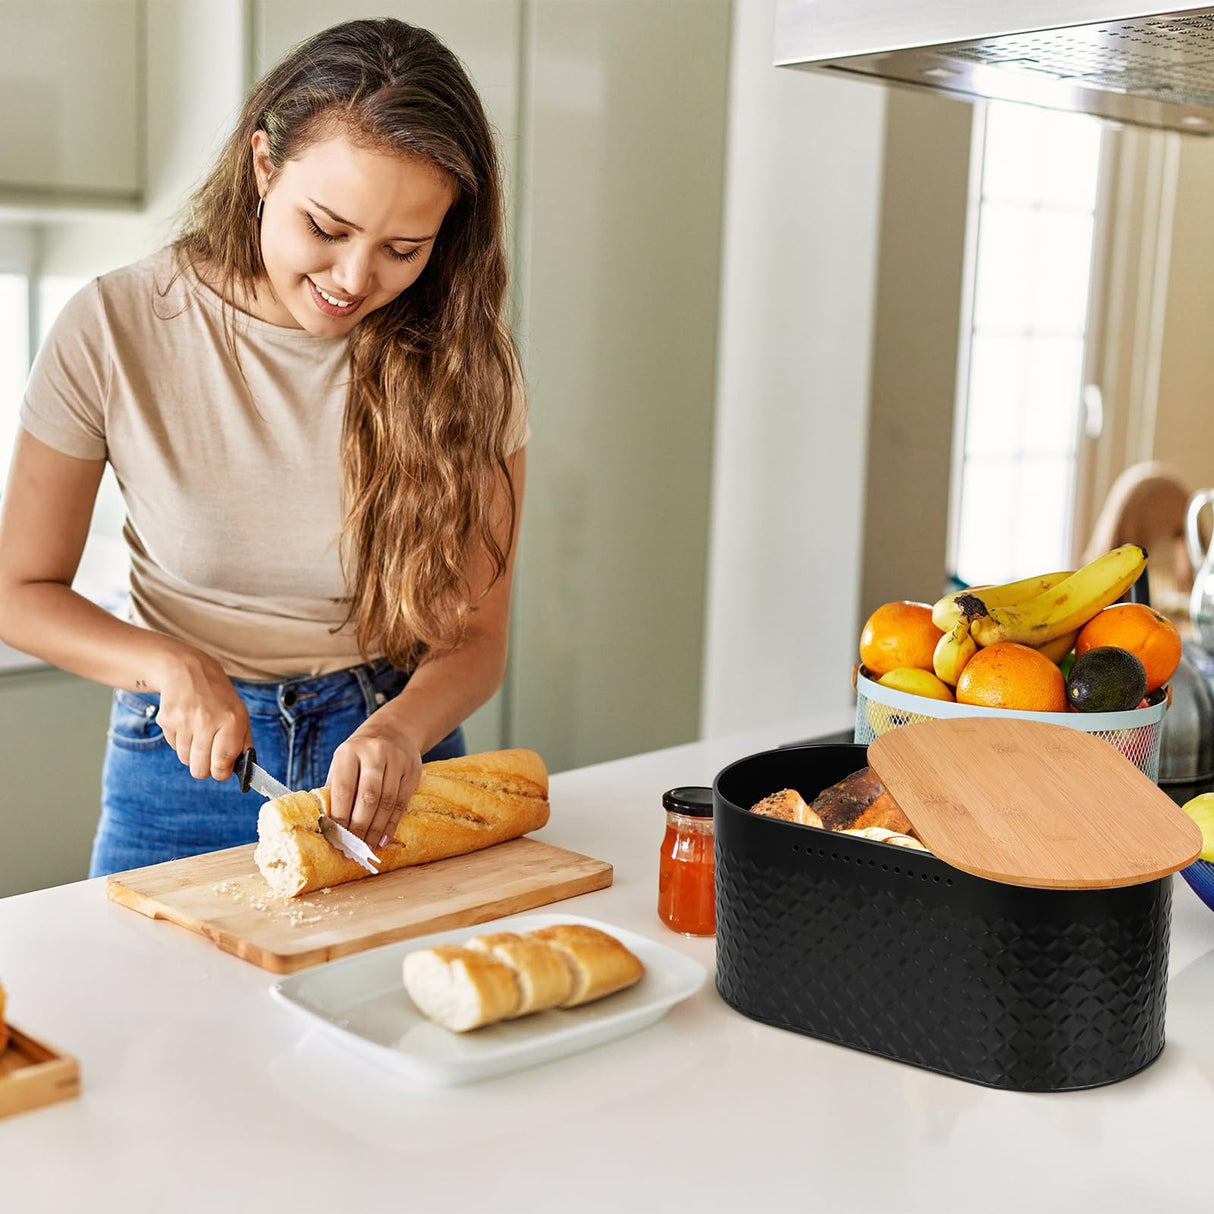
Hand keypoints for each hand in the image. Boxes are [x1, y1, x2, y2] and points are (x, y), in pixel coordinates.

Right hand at [153, 649, 250, 780]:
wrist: (188, 671)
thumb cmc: (218, 696)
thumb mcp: (240, 714)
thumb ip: (243, 744)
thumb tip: (246, 770)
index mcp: (231, 721)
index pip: (222, 764)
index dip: (221, 772)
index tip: (222, 769)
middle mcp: (207, 721)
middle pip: (200, 770)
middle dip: (205, 768)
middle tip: (209, 756)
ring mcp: (184, 721)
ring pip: (185, 760)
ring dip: (192, 753)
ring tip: (199, 734)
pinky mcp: (166, 720)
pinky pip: (173, 747)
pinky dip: (181, 741)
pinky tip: (187, 724)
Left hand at [326, 718, 422, 845]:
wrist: (393, 731)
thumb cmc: (360, 755)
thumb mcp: (343, 763)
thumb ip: (335, 789)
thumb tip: (325, 825)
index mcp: (350, 752)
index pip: (344, 789)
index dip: (340, 817)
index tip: (335, 839)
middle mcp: (375, 754)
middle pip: (368, 797)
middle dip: (359, 827)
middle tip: (352, 849)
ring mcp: (397, 761)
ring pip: (387, 802)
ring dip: (376, 829)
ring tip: (367, 848)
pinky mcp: (413, 770)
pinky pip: (402, 802)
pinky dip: (392, 823)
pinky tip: (383, 838)